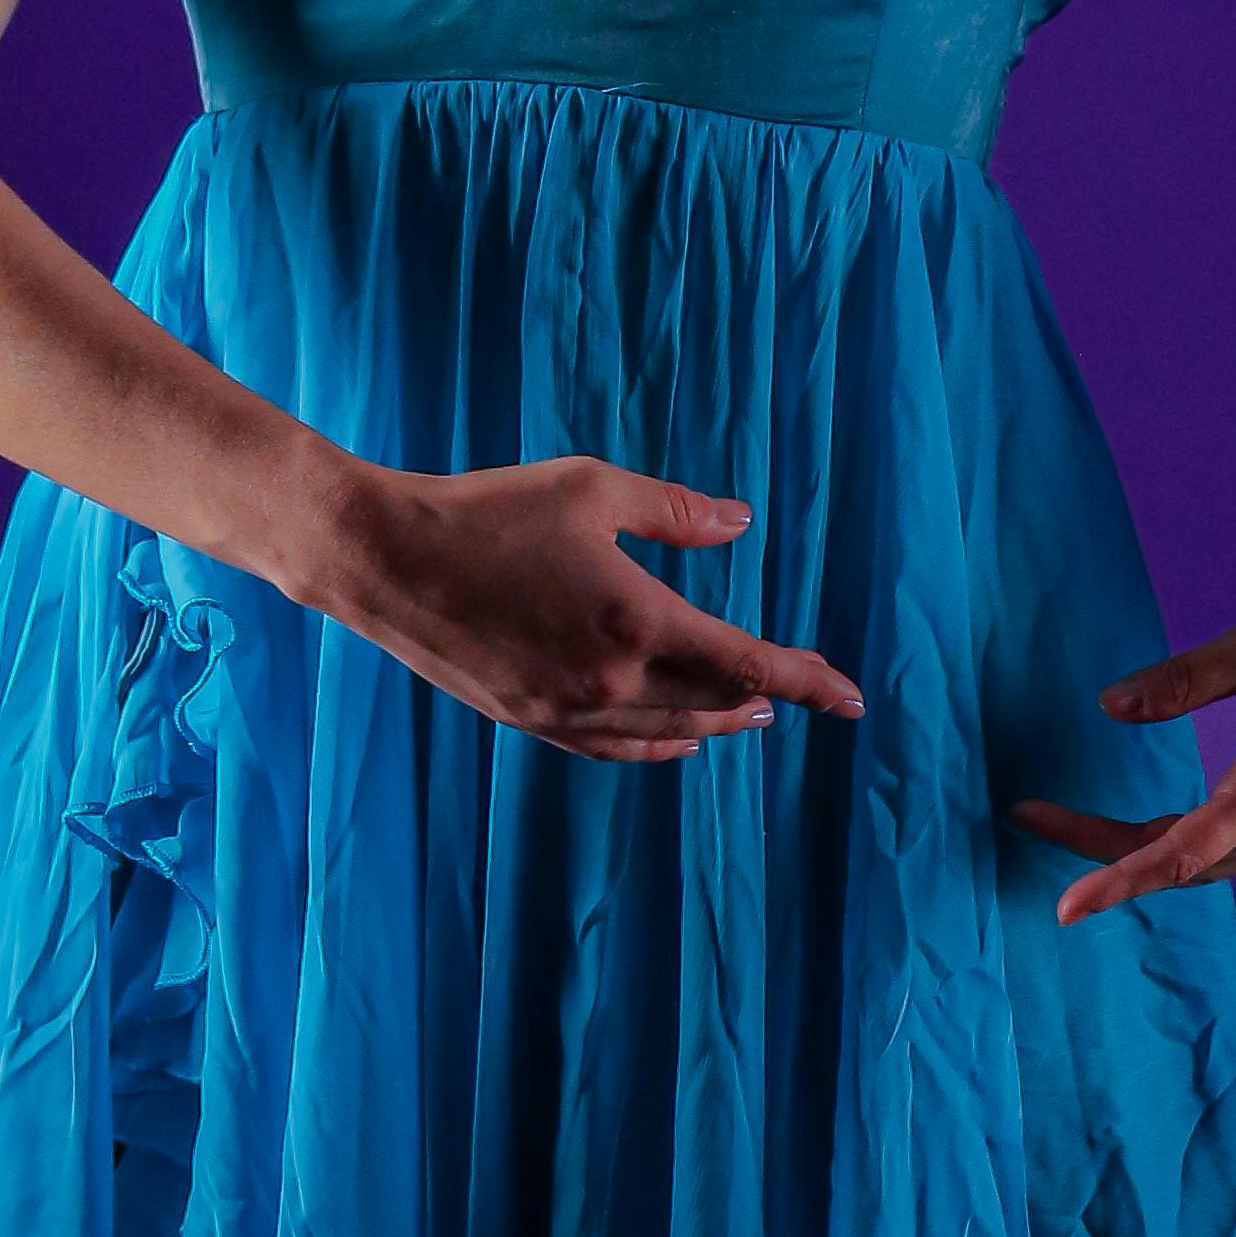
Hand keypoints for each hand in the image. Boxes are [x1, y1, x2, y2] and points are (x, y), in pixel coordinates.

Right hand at [307, 460, 860, 760]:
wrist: (384, 558)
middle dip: (766, 699)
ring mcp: (565, 710)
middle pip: (714, 705)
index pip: (747, 664)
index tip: (851, 698)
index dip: (806, 681)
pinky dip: (655, 747)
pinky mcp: (527, 719)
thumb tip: (741, 522)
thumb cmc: (488, 510)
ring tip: (750, 716)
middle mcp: (609, 680)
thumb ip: (675, 511)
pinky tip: (674, 742)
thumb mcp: (592, 489)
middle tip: (802, 691)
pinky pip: (611, 747)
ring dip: (716, 725)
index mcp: (636, 620)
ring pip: (666, 733)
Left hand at [1016, 600, 1235, 923]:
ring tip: (1066, 820)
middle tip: (1028, 813)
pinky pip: (1224, 848)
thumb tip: (1109, 709)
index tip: (1063, 909)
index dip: (1112, 882)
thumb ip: (1180, 680)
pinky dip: (1174, 841)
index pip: (1174, 854)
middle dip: (1098, 848)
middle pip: (1174, 862)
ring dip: (1134, 848)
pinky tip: (1141, 826)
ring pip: (1199, 861)